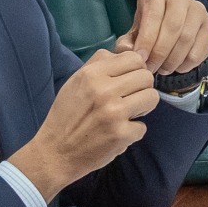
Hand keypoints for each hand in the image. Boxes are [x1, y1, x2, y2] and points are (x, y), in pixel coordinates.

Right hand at [10, 48, 158, 197]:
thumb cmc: (67, 115)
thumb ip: (100, 65)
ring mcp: (114, 112)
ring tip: (127, 114)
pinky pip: (143, 126)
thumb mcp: (76, 82)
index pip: (134, 58)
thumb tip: (128, 54)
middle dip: (141, 88)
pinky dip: (132, 132)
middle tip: (128, 100)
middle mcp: (104, 90)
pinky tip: (117, 134)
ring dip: (142, 108)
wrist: (55, 153)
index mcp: (92, 74)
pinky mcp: (121, 134)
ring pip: (152, 97)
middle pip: (147, 77)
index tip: (128, 81)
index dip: (135, 70)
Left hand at [114, 0, 207, 74]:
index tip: (141, 59)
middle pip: (173, 26)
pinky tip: (179, 67)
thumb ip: (127, 44)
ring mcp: (199, 8)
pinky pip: (202, 47)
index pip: (153, 14)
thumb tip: (130, 51)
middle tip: (152, 69)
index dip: (147, 40)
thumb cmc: (148, 33)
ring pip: (187, 38)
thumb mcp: (133, 37)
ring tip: (163, 69)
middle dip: (161, 52)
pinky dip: (189, 62)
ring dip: (173, 59)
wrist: (170, 34)